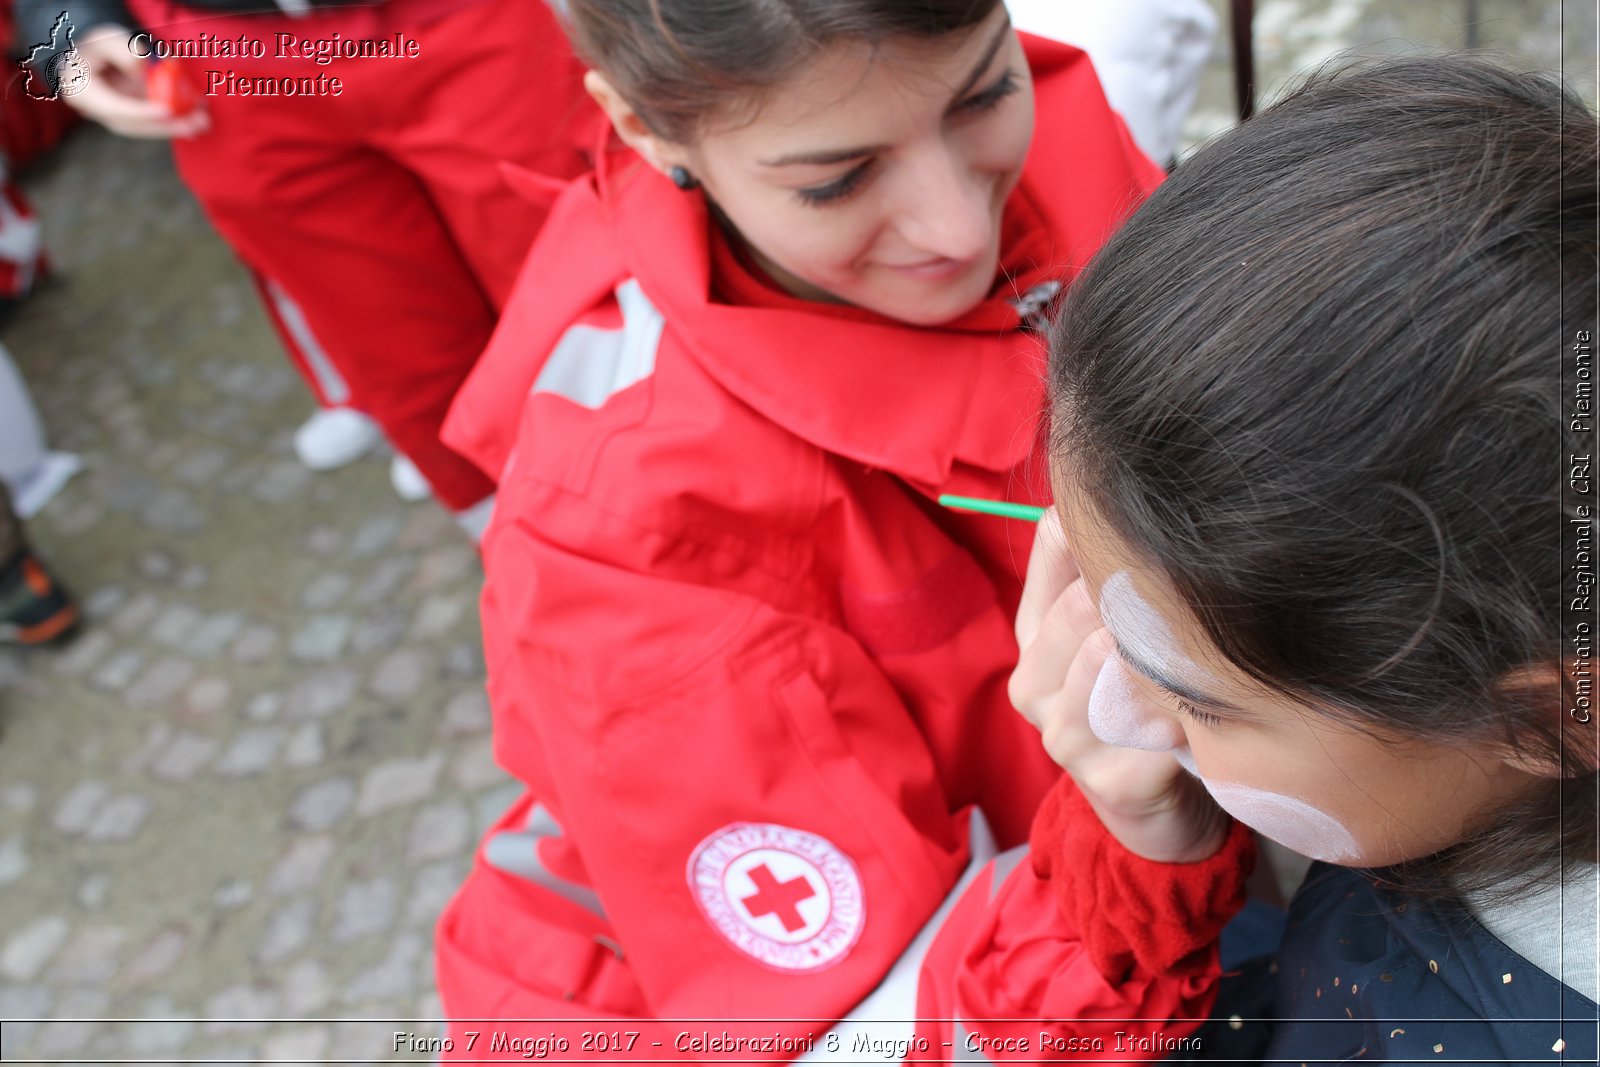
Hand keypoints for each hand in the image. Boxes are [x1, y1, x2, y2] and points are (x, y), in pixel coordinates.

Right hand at [63, 26, 208, 138]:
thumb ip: (120, 50)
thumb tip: (141, 66)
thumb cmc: (97, 46)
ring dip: (176, 127)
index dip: (139, 112)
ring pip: (146, 128)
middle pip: (134, 125)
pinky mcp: (132, 119)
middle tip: (196, 123)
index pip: (113, 107)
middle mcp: (98, 113)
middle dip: (166, 126)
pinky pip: (153, 123)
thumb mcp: (105, 39)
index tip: (165, 111)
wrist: (95, 56)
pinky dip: (175, 123)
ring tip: (203, 122)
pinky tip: (198, 123)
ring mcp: (115, 118)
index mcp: (83, 92)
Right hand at [1009, 508, 1228, 862]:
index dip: (1106, 524)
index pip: (1055, 543)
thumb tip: (1123, 486)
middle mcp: (1033, 684)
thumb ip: (1107, 568)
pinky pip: (1153, 725)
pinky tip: (1206, 710)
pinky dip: (1188, 711)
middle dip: (1138, 593)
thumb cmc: (1144, 703)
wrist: (1157, 811)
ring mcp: (1066, 738)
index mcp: (1033, 635)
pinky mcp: (1111, 783)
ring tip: (1199, 650)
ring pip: (1109, 662)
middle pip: (1079, 603)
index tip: (1163, 523)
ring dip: (1159, 654)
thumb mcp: (1116, 632)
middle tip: (1196, 584)